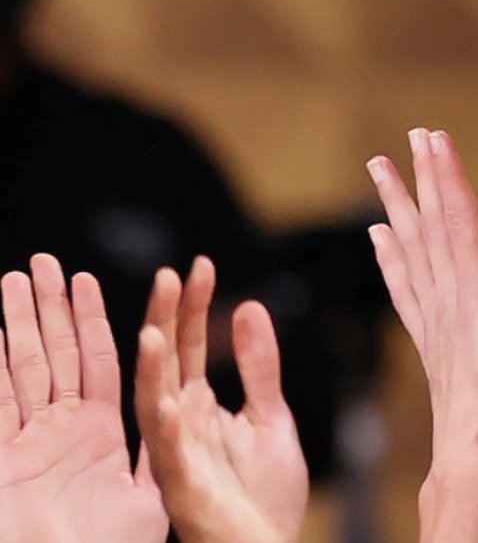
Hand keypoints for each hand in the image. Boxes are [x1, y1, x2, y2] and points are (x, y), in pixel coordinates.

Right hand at [0, 254, 166, 542]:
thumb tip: (182, 404)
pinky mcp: (7, 459)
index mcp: (102, 430)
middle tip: (44, 262)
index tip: (85, 280)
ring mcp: (32, 442)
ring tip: (17, 279)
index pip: (100, 359)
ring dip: (18, 325)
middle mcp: (64, 430)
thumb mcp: (153, 494)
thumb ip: (164, 447)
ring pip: (25, 368)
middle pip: (58, 354)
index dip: (92, 320)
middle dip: (49, 308)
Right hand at [134, 258, 308, 542]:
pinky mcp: (183, 488)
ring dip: (153, 370)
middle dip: (168, 321)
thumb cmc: (264, 492)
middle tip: (171, 276)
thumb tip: (248, 307)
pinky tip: (169, 403)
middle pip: (168, 363)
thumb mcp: (269, 415)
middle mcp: (180, 425)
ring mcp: (178, 456)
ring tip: (153, 331)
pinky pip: (169, 458)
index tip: (201, 265)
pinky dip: (167, 430)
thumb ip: (259, 366)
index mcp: (199, 405)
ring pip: (155, 406)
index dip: (194, 306)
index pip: (191, 345)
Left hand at [367, 129, 477, 541]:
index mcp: (471, 292)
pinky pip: (402, 285)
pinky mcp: (428, 336)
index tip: (437, 139)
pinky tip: (379, 238)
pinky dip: (389, 256)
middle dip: (424, 177)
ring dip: (398, 205)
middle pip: (431, 224)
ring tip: (382, 171)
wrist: (476, 451)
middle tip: (414, 136)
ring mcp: (433, 315)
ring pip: (410, 247)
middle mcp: (446, 296)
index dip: (448, 178)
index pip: (457, 221)